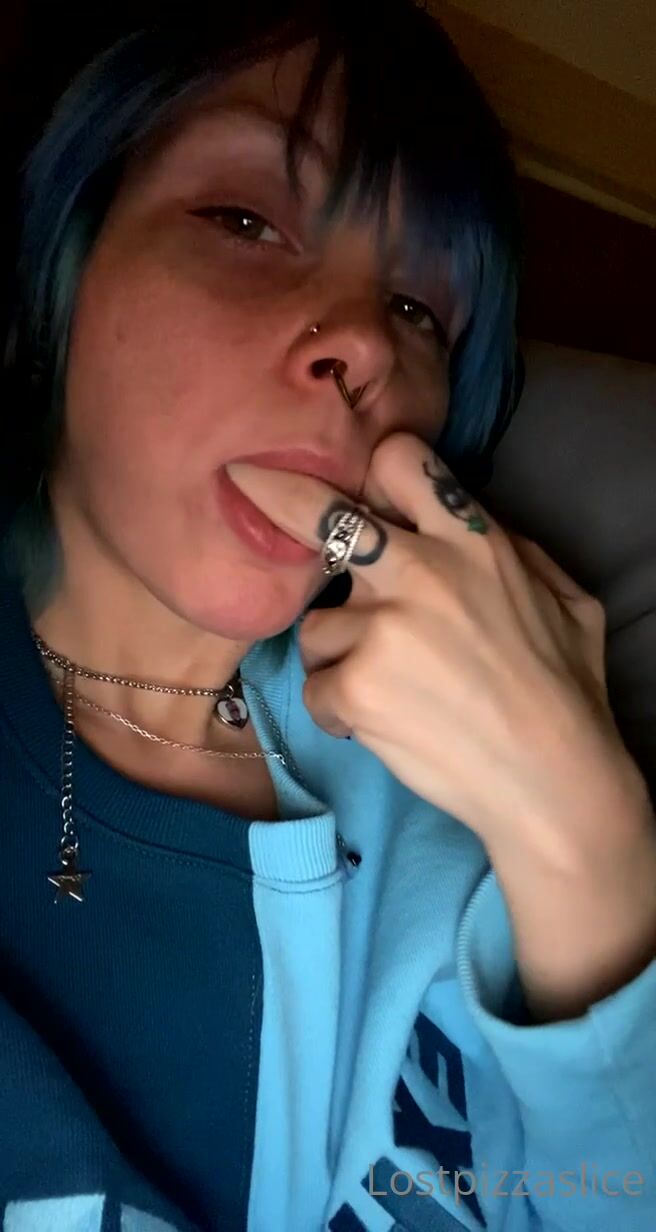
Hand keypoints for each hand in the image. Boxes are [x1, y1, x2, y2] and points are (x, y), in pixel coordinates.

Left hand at [226, 431, 648, 863]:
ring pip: (316, 626)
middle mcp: (421, 571)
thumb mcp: (566, 598)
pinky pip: (317, 688)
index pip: (399, 461)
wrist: (553, 782)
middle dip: (272, 494)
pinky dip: (340, 712)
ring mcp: (382, 627)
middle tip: (240, 482)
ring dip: (339, 657)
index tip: (357, 491)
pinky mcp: (355, 685)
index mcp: (472, 540)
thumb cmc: (567, 691)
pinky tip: (380, 726)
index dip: (373, 472)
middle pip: (319, 511)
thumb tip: (460, 525)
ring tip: (387, 691)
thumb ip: (510, 550)